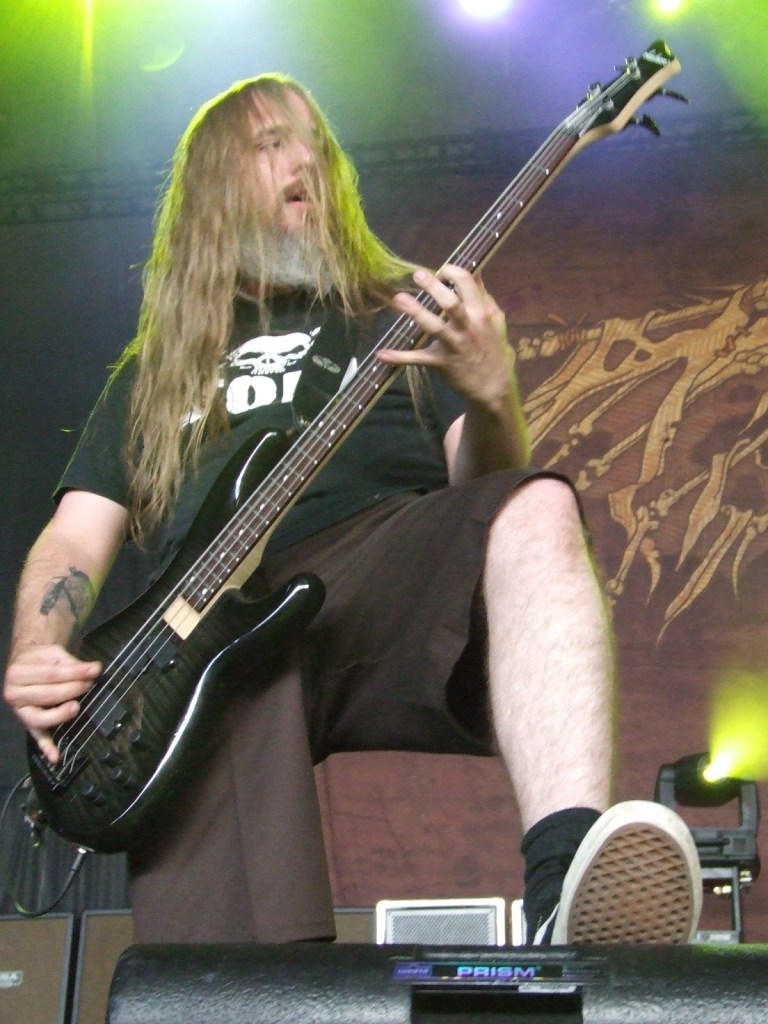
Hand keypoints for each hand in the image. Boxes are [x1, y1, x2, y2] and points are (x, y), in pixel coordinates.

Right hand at [4, 645, 100, 762]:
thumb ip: (71, 662)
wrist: (25, 664)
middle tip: (89, 685)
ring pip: (41, 718)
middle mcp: (14, 694)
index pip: (51, 674)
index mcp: (18, 672)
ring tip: (76, 708)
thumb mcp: (52, 653)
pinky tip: (55, 757)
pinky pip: (37, 736)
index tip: (94, 671)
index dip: (75, 673)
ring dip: (61, 715)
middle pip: (47, 695)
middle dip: (72, 690)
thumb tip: (93, 669)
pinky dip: (46, 747)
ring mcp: (21, 712)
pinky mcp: (28, 724)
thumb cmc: (40, 659)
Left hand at [382, 264, 516, 410]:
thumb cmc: (492, 347)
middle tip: (417, 275)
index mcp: (480, 313)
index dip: (451, 272)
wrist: (493, 384)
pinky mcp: (441, 363)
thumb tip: (475, 272)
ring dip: (416, 312)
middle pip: (450, 303)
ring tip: (399, 299)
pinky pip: (418, 359)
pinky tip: (381, 354)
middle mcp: (467, 327)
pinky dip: (399, 358)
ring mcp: (454, 345)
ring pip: (434, 327)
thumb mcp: (495, 319)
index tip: (440, 272)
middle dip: (433, 287)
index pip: (467, 284)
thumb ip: (484, 296)